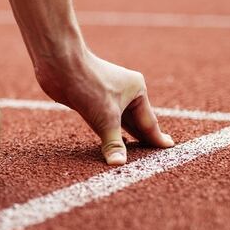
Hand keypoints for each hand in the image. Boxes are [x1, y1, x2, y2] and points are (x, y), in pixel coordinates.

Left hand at [38, 50, 174, 164]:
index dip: (157, 138)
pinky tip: (110, 140)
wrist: (59, 65)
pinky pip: (104, 120)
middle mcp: (125, 92)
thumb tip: (119, 165)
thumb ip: (113, 143)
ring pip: (119, 121)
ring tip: (136, 153)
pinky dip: (108, 132)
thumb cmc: (88, 84)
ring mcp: (108, 95)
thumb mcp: (105, 118)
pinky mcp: (91, 99)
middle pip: (136, 122)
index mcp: (137, 90)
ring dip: (125, 136)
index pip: (149, 122)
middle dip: (142, 138)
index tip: (169, 147)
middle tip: (153, 156)